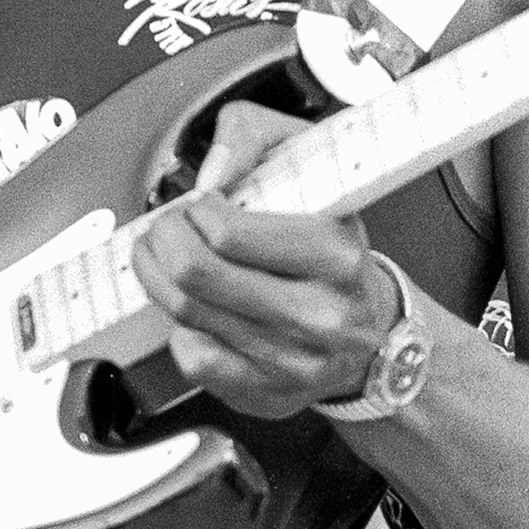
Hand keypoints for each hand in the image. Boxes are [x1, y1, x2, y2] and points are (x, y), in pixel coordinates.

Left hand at [131, 101, 403, 418]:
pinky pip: (193, 358)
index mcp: (336, 255)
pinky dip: (179, 326)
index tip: (198, 203)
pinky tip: (195, 306)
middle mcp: (321, 316)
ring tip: (161, 254)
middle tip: (165, 226)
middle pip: (194, 274)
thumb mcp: (310, 162)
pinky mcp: (267, 395)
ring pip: (185, 313)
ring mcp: (294, 363)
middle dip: (162, 239)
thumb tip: (212, 170)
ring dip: (156, 275)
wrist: (372, 328)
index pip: (225, 232)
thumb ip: (253, 134)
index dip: (193, 210)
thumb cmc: (331, 243)